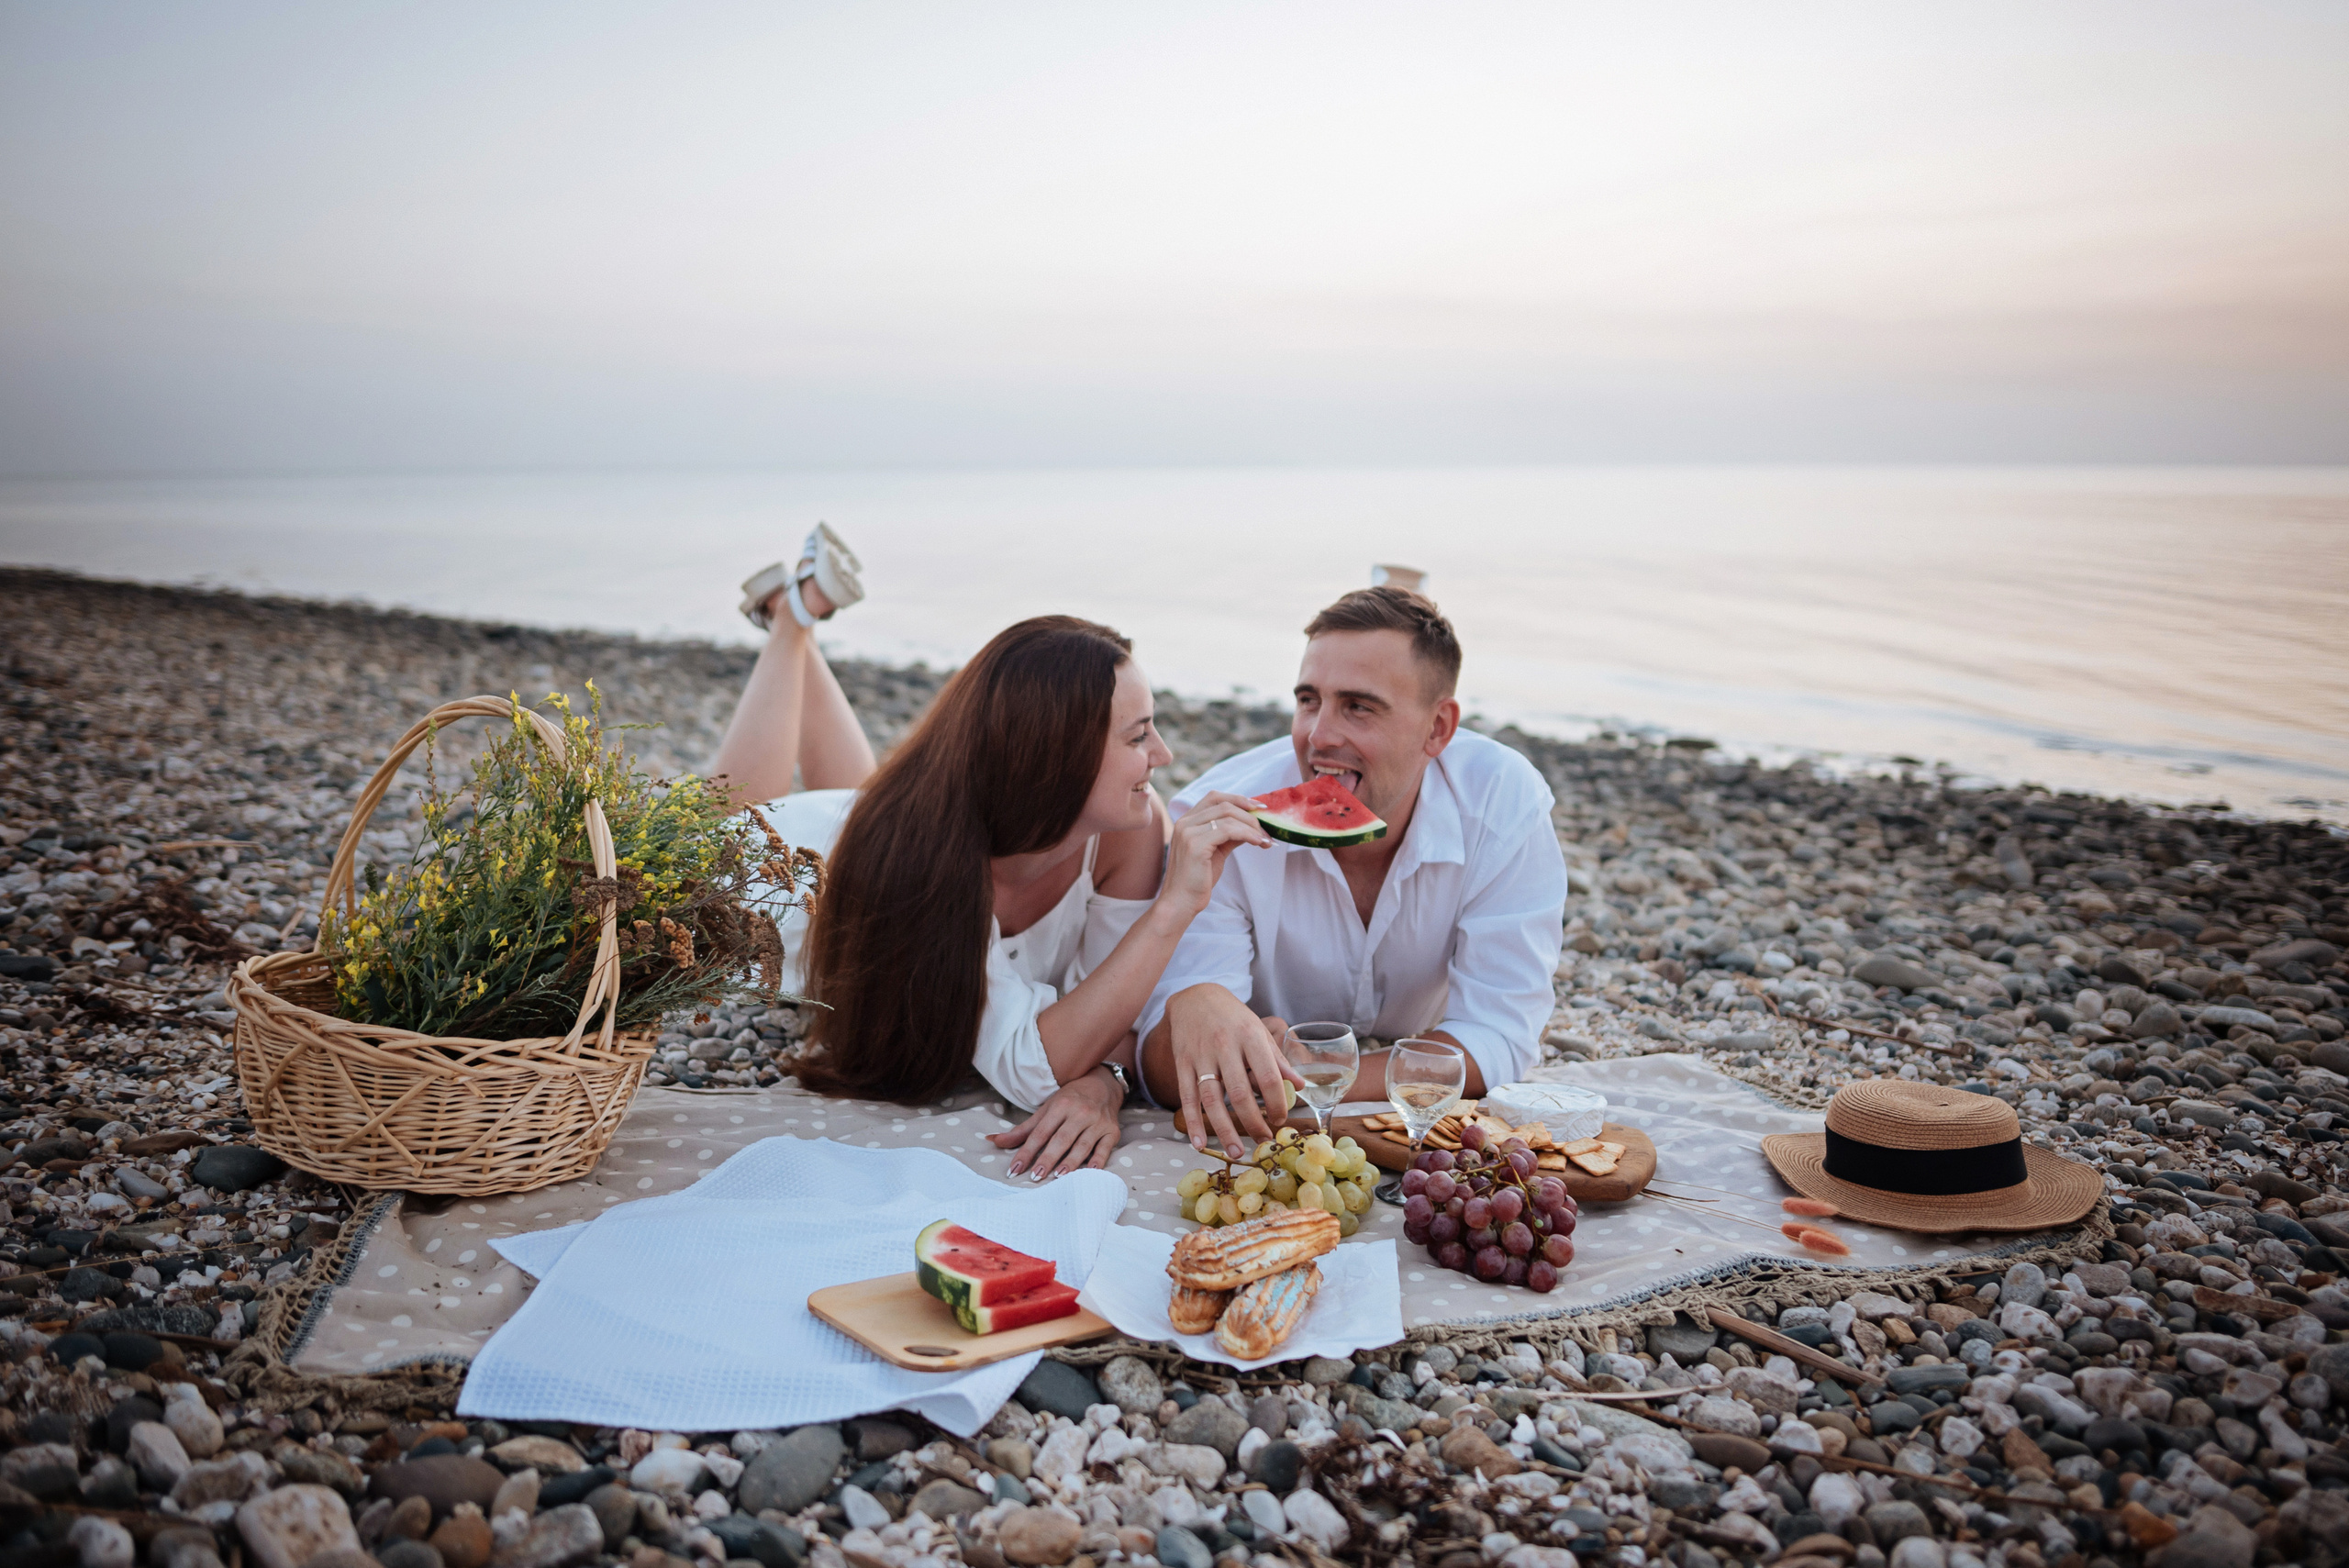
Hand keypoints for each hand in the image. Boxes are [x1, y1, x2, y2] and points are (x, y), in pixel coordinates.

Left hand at [988, 1068, 1123, 1179]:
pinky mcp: (1112, 1131)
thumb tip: (993, 1141)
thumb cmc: (1070, 1099)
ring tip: (1058, 1176)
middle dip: (1048, 1158)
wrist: (1104, 1084)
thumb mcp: (1047, 1109)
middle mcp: (1080, 1112)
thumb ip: (1023, 1130)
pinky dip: (1098, 1160)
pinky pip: (1104, 1148)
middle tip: (1035, 1176)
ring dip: (1071, 1162)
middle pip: (1061, 1139)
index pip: (1040, 1132)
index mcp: (1061, 1106)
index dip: (1027, 1151)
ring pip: (1083, 1145)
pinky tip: (1090, 1172)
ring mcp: (1098, 1122)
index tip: (1015, 1169)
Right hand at [1157, 792, 1271, 920]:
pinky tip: (1258, 842)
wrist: (1181, 902)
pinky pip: (1228, 830)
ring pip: (1228, 815)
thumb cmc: (1197, 879)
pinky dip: (1248, 834)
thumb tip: (1252, 825)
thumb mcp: (1216, 851)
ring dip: (1252, 826)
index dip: (1239, 799)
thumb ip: (1230, 835)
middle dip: (1249, 813)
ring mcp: (1188, 832)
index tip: (1259, 808)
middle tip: (1266, 827)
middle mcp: (1185, 822)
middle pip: (1223, 804)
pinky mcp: (1195, 845)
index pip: (1215, 797)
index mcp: (1187, 821)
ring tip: (1265, 839)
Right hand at [1168, 983, 1293, 1157]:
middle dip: (1253, 1122)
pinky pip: (1187, 1096)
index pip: (1268, 1076)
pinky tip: (1199, 1143)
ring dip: (1223, 1129)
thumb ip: (1278, 1060)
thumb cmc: (1233, 1017)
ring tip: (1235, 1152)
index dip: (1277, 1103)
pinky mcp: (1182, 1062)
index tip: (1281, 1120)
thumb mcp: (1259, 1031)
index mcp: (1250, 1037)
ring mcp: (1201, 1055)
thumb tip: (1301, 1086)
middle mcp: (1225, 1046)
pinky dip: (1192, 1122)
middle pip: (1239, 1093)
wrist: (1195, 996)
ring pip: (1211, 1099)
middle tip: (1263, 1141)